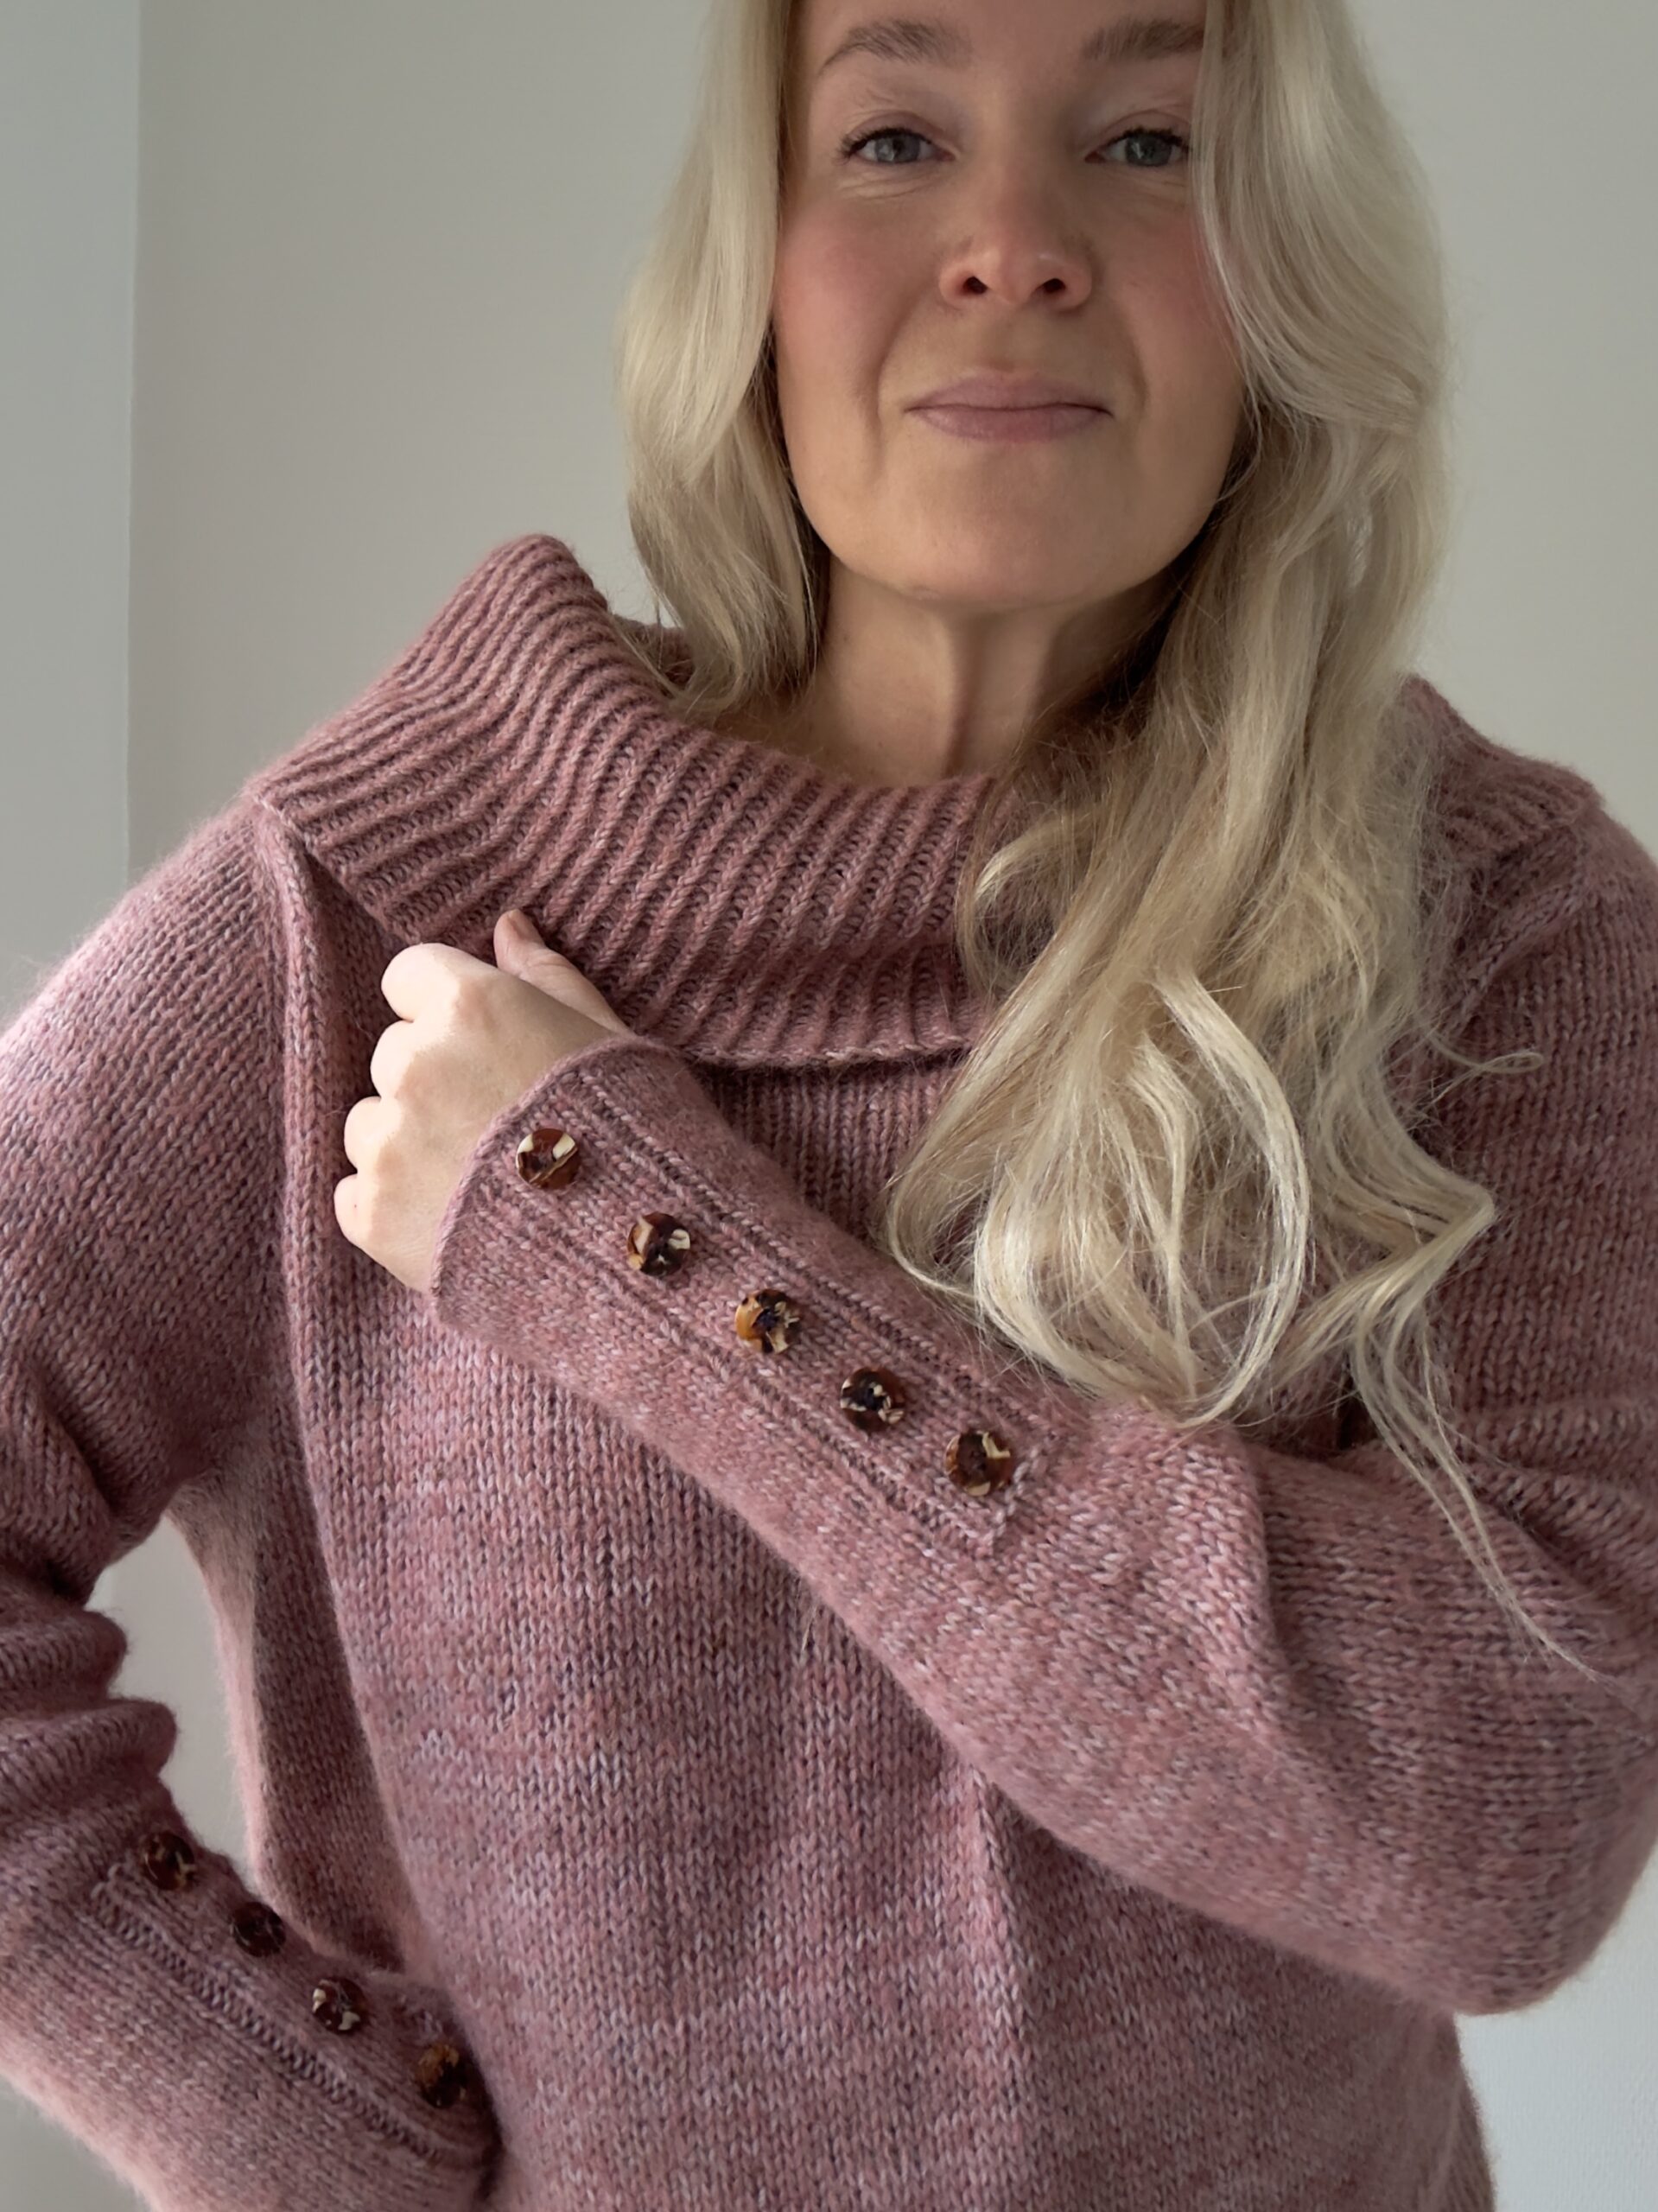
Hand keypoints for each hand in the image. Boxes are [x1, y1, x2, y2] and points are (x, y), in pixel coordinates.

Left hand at [336, 909, 633, 1294]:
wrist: (633, 1256)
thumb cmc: (634, 1135)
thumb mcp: (606, 1038)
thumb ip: (546, 976)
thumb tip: (508, 923)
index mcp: (469, 1006)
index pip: (409, 976)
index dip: (446, 1010)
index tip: (486, 1048)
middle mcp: (415, 1064)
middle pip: (394, 1054)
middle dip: (434, 1081)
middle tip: (501, 1127)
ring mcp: (387, 1143)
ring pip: (369, 1124)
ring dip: (408, 1145)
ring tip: (481, 1181)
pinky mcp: (371, 1216)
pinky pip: (357, 1195)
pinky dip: (395, 1207)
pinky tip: (456, 1220)